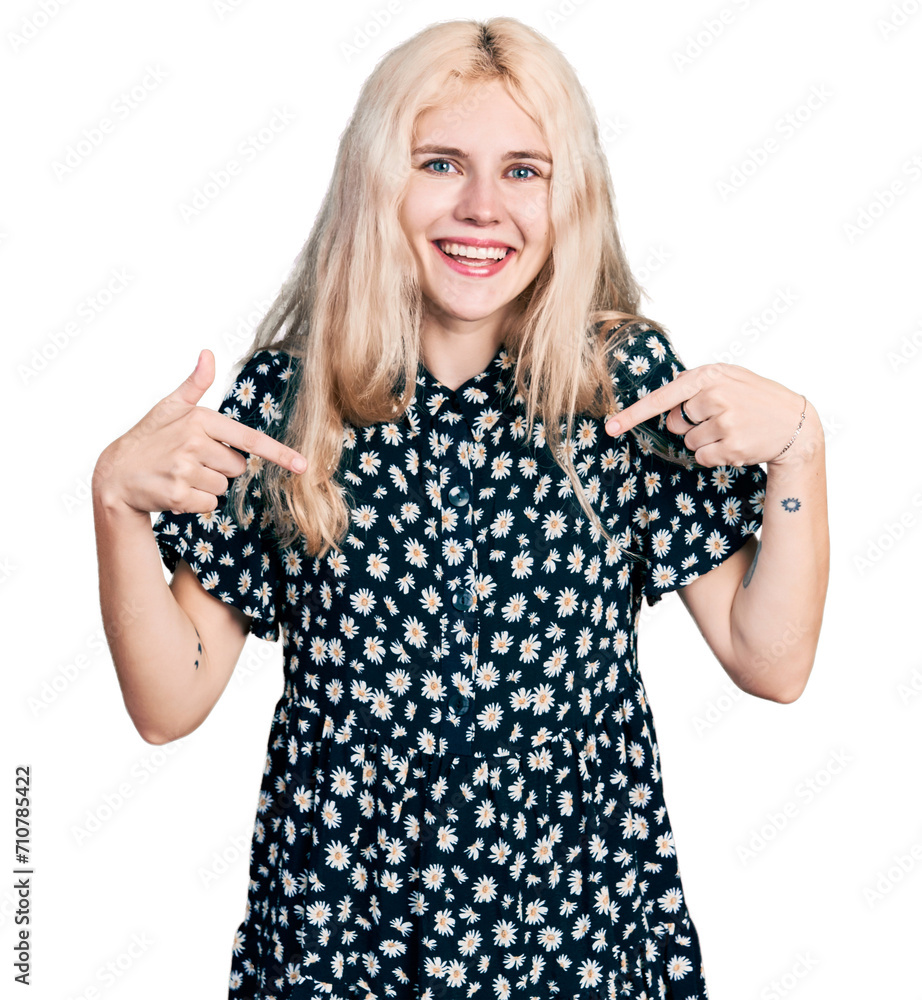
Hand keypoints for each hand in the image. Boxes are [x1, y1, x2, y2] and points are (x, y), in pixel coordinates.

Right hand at [93, 349, 306, 514]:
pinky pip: (210, 505)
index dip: (279, 453)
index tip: (303, 465)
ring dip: (207, 486)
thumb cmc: (149, 438)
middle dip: (219, 467)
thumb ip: (195, 383)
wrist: (115, 474)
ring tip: (179, 475)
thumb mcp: (170, 407)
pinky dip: (196, 503)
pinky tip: (175, 490)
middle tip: (190, 461)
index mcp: (199, 420)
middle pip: (237, 467)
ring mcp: (186, 471)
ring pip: (223, 487)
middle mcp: (194, 443)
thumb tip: (208, 353)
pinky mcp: (179, 496)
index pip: (250, 439)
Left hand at [603, 362, 807, 467]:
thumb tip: (667, 400)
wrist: (796, 424)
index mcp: (709, 376)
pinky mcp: (732, 446)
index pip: (662, 397)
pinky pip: (702, 457)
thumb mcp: (729, 378)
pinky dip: (715, 456)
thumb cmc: (756, 399)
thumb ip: (696, 385)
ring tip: (733, 430)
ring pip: (688, 442)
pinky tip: (736, 444)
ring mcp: (724, 422)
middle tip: (720, 418)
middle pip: (674, 423)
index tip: (611, 426)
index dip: (633, 414)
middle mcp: (715, 396)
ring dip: (705, 441)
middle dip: (689, 425)